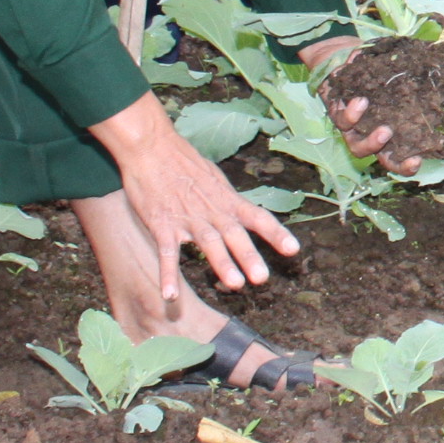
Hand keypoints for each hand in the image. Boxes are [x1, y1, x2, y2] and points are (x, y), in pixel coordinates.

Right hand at [91, 98, 299, 317]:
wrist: (150, 147)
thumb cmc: (183, 162)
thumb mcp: (214, 178)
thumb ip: (228, 200)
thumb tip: (244, 214)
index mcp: (227, 199)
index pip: (257, 217)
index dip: (276, 233)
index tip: (293, 250)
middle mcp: (212, 210)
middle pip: (234, 234)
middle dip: (249, 256)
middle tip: (262, 278)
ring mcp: (187, 218)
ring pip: (208, 242)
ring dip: (222, 263)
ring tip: (235, 284)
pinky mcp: (161, 224)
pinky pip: (167, 252)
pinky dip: (168, 274)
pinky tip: (170, 295)